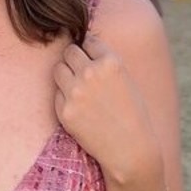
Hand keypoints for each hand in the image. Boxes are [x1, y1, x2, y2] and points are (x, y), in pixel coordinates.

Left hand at [53, 34, 159, 182]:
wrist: (130, 150)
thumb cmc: (133, 114)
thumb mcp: (126, 80)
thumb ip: (106, 63)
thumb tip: (85, 46)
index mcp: (111, 62)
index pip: (88, 41)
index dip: (90, 50)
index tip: (92, 58)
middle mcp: (91, 73)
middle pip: (69, 51)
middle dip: (74, 59)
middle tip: (82, 72)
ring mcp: (75, 92)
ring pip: (58, 69)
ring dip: (66, 75)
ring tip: (79, 88)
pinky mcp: (64, 110)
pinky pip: (57, 93)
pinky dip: (64, 97)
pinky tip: (80, 107)